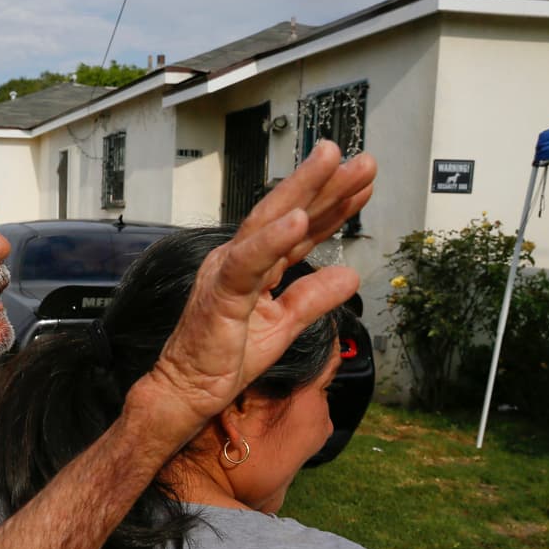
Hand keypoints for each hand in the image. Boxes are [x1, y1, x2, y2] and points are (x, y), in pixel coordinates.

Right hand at [141, 140, 374, 429]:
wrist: (186, 390)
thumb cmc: (222, 359)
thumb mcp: (282, 326)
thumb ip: (312, 298)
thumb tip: (349, 276)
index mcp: (254, 267)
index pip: (298, 230)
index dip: (332, 205)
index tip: (362, 183)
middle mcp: (238, 260)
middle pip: (286, 213)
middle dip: (324, 183)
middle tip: (360, 159)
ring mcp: (226, 272)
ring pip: (267, 223)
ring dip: (301, 192)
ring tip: (331, 163)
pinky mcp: (219, 293)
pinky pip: (248, 262)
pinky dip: (272, 239)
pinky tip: (298, 219)